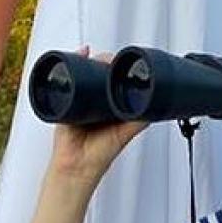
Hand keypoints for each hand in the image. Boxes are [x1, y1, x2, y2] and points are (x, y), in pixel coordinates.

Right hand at [47, 46, 148, 187]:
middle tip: (106, 60)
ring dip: (88, 63)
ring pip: (84, 76)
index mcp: (112, 108)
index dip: (119, 70)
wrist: (76, 165)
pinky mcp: (66, 102)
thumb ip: (139, 120)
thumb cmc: (100, 155)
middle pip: (100, 75)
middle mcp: (97, 102)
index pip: (116, 82)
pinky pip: (67, 82)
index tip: (123, 62)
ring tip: (92, 57)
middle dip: (103, 63)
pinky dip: (70, 67)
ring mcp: (81, 100)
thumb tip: (155, 108)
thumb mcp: (125, 134)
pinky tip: (78, 57)